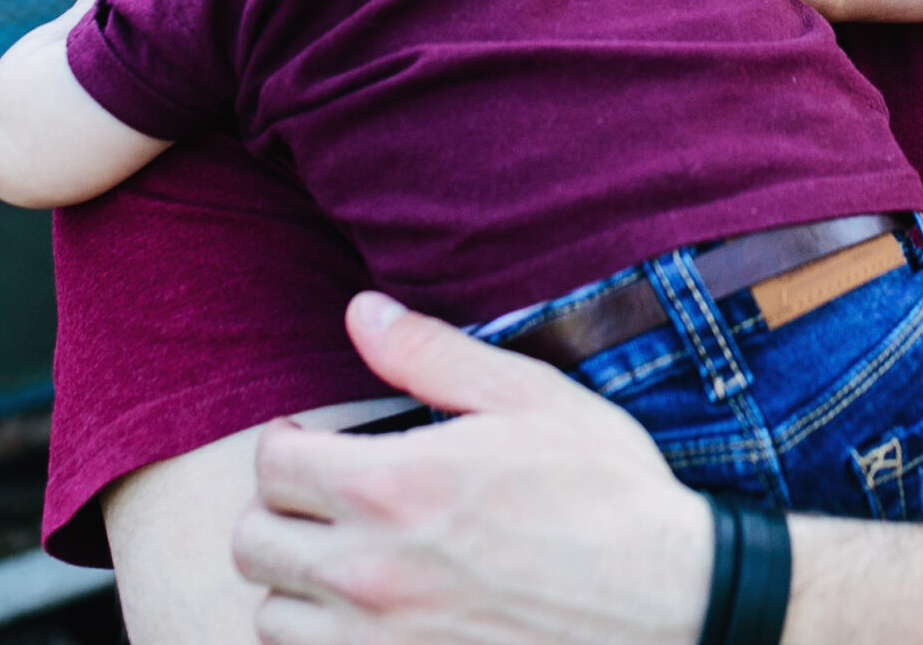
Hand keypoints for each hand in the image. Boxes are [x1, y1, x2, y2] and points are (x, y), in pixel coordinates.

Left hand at [234, 292, 713, 644]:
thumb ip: (431, 354)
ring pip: (273, 616)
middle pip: (253, 542)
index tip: (316, 445)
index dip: (289, 445)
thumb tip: (361, 311)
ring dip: (298, 586)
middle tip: (327, 501)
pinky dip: (327, 641)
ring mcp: (379, 642)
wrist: (668, 604)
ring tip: (345, 563)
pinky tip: (373, 616)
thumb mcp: (531, 399)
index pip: (272, 465)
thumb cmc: (608, 496)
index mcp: (392, 486)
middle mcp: (368, 571)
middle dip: (281, 511)